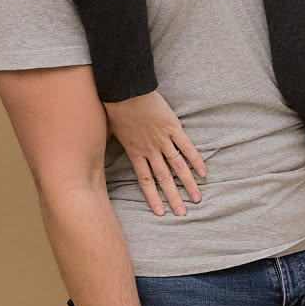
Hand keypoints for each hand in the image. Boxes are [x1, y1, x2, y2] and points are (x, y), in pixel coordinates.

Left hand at [102, 91, 206, 217]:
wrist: (125, 91)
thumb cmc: (115, 107)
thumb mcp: (110, 130)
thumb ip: (114, 142)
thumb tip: (101, 148)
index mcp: (134, 152)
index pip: (145, 181)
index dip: (152, 197)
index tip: (160, 212)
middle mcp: (150, 150)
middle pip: (164, 179)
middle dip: (173, 198)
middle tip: (182, 213)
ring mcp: (162, 140)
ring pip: (177, 167)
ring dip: (188, 184)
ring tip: (196, 199)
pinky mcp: (172, 127)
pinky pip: (186, 147)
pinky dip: (196, 160)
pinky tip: (203, 173)